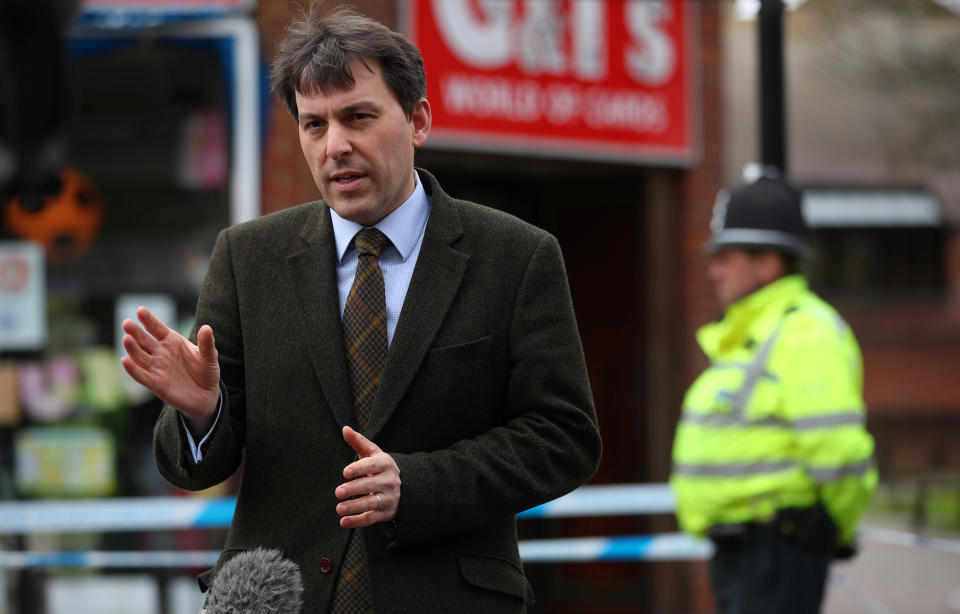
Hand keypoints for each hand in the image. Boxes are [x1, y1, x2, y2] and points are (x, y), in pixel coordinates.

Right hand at [120, 306, 219, 431]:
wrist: (206, 395)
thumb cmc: (206, 371)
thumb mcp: (209, 356)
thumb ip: (206, 343)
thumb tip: (207, 328)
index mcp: (172, 341)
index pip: (157, 328)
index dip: (149, 320)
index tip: (140, 310)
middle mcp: (160, 352)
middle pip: (144, 340)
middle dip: (135, 332)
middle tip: (126, 323)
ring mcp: (156, 367)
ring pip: (140, 356)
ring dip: (132, 348)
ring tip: (126, 339)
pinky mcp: (155, 384)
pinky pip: (141, 375)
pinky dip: (133, 369)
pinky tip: (125, 361)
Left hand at [335, 426, 400, 527]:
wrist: (404, 487)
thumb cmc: (380, 467)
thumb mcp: (373, 453)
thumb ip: (358, 442)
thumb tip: (345, 428)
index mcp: (386, 464)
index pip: (372, 465)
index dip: (359, 468)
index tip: (345, 472)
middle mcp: (390, 481)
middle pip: (370, 485)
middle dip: (354, 489)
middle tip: (338, 492)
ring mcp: (390, 498)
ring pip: (371, 503)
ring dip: (355, 507)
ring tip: (339, 508)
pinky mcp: (387, 513)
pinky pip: (372, 519)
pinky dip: (358, 521)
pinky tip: (343, 522)